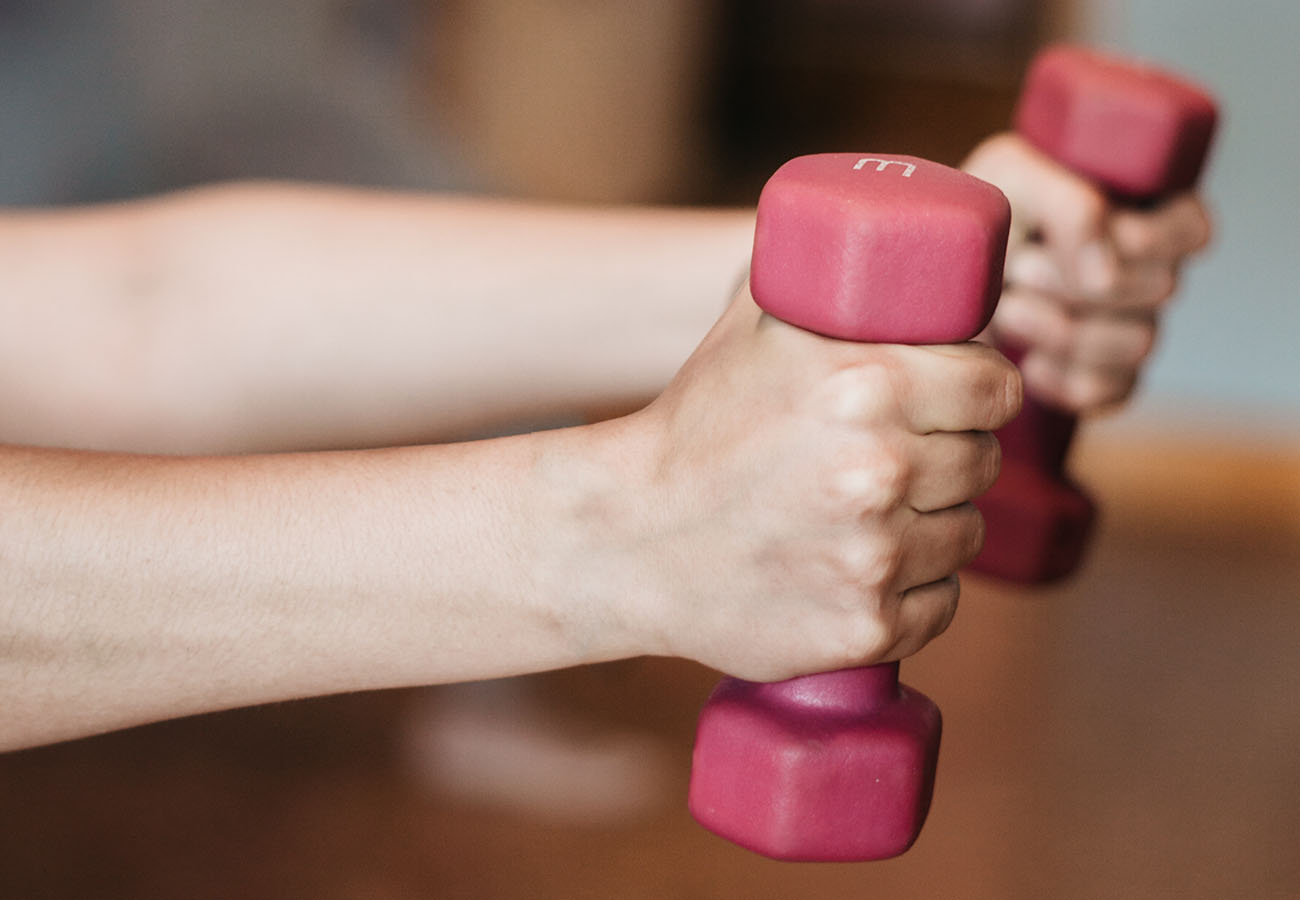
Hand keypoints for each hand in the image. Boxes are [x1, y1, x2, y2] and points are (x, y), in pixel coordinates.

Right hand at [614, 284, 1020, 681]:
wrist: (625, 538)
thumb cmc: (695, 425)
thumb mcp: (757, 326)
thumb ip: (833, 278)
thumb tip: (903, 245)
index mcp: (867, 387)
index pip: (997, 388)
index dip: (980, 392)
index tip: (958, 400)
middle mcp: (880, 473)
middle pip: (984, 461)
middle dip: (951, 454)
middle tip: (899, 457)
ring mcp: (875, 559)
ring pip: (965, 535)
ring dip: (933, 523)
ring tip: (870, 514)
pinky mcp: (866, 628)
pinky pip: (941, 604)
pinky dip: (913, 590)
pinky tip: (861, 568)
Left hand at [963, 133, 1211, 412]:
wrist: (929, 281)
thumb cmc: (978, 216)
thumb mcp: (1010, 176)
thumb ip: (1069, 206)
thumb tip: (1107, 274)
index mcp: (1141, 209)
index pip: (1191, 230)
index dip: (1144, 239)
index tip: (1075, 236)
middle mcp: (1146, 270)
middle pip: (1160, 288)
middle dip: (1076, 281)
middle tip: (1018, 270)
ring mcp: (1128, 327)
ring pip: (1138, 343)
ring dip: (1060, 328)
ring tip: (1007, 309)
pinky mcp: (1102, 376)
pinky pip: (1110, 392)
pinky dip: (1062, 380)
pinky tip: (1026, 362)